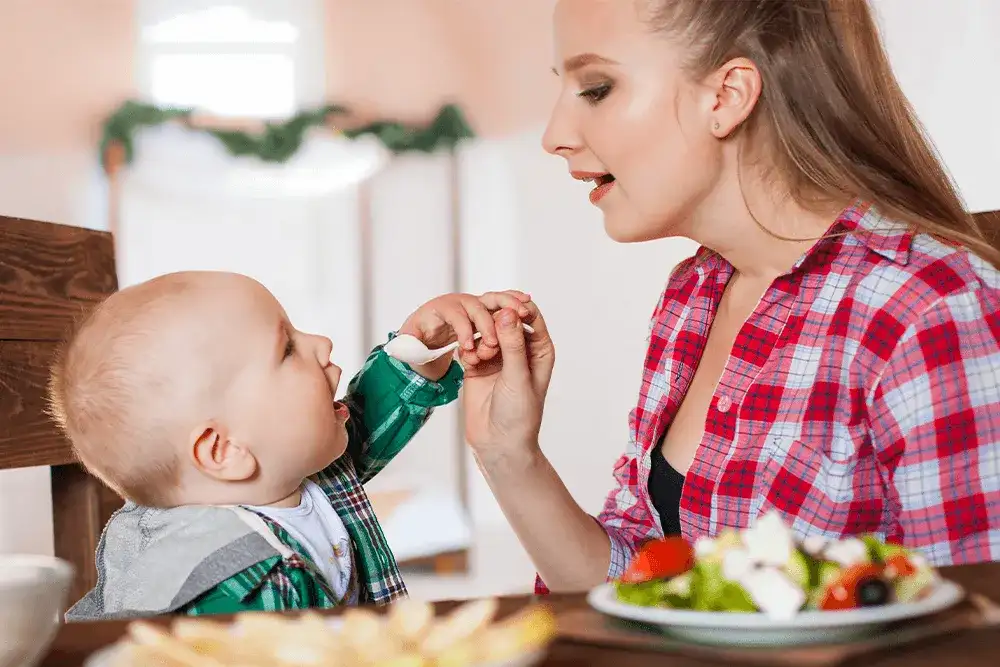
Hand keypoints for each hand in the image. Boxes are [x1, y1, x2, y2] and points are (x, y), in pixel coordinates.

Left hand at [396, 290, 533, 379]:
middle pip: (475, 304)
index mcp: (438, 309)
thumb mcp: (410, 345)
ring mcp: (472, 304)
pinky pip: (500, 303)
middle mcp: (457, 302)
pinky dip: (513, 302)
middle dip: (487, 321)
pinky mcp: (483, 310)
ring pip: (491, 299)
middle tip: (495, 342)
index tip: (468, 348)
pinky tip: (527, 307)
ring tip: (524, 312)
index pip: (453, 315)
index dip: (462, 330)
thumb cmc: (418, 340)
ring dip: (507, 304)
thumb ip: (409, 348)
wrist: (426, 334)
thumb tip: (404, 349)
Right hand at [461, 303, 554, 460]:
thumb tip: (507, 313)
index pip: (529, 315)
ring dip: (480, 337)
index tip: (503, 313)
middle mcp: (518, 348)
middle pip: (504, 318)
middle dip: (493, 323)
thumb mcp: (517, 376)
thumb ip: (512, 344)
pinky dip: (468, 349)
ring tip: (480, 356)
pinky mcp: (477, 364)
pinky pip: (470, 344)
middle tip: (488, 340)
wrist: (498, 442)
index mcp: (538, 348)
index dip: (517, 308)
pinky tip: (470, 362)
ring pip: (484, 329)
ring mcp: (497, 355)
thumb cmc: (519, 414)